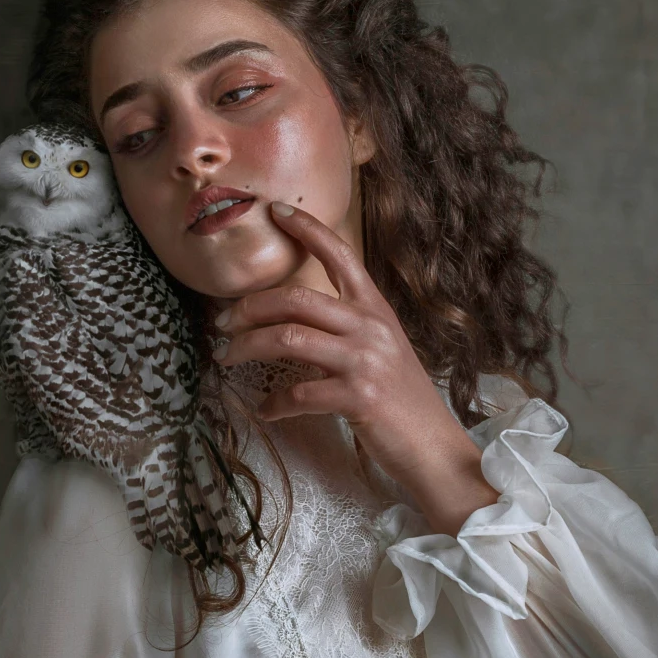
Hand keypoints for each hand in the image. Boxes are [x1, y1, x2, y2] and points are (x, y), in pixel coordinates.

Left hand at [209, 203, 499, 535]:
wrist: (432, 445)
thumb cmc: (401, 401)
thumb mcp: (382, 350)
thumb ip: (349, 328)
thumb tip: (297, 321)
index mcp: (376, 308)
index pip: (340, 254)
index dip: (307, 229)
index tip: (277, 212)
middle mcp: (370, 326)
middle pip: (297, 298)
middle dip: (250, 307)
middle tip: (224, 323)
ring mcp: (365, 361)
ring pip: (289, 339)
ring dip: (248, 347)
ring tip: (229, 357)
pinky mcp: (357, 397)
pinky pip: (298, 394)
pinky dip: (274, 402)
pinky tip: (266, 410)